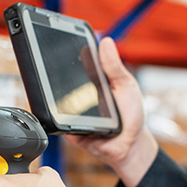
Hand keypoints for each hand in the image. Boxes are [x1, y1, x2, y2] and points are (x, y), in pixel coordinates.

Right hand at [68, 36, 157, 186]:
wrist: (129, 145)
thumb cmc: (130, 113)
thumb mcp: (126, 85)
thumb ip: (114, 67)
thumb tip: (106, 42)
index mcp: (91, 82)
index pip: (74, 66)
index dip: (66, 54)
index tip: (62, 41)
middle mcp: (78, 96)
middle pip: (60, 83)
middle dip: (57, 74)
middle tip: (57, 65)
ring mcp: (71, 113)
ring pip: (56, 103)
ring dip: (61, 98)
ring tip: (76, 96)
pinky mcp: (68, 131)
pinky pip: (60, 124)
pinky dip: (64, 119)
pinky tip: (75, 116)